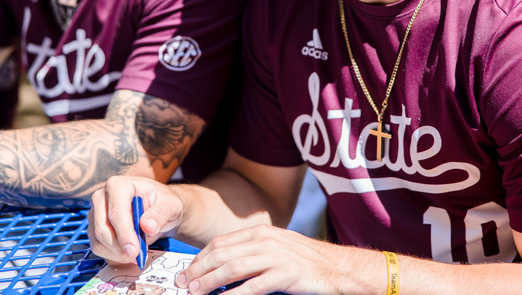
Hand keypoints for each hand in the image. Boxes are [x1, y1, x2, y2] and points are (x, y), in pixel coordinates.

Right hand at [88, 176, 183, 264]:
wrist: (158, 208)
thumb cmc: (163, 202)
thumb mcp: (170, 204)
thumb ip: (160, 213)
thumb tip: (147, 227)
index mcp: (118, 185)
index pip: (116, 212)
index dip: (124, 233)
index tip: (135, 250)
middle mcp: (101, 197)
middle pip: (103, 229)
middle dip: (120, 247)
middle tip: (138, 256)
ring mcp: (96, 214)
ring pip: (98, 241)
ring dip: (117, 254)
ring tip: (137, 253)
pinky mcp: (94, 228)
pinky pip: (98, 248)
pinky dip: (114, 256)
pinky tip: (129, 253)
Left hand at [176, 225, 358, 294]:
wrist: (337, 268)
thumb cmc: (305, 261)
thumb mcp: (275, 248)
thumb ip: (250, 253)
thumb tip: (221, 267)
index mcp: (260, 232)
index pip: (220, 243)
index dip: (199, 258)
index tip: (186, 272)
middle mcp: (265, 240)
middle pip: (221, 254)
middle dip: (198, 270)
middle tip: (183, 284)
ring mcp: (276, 256)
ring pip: (233, 268)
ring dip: (209, 282)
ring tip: (195, 292)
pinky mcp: (287, 275)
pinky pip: (254, 286)